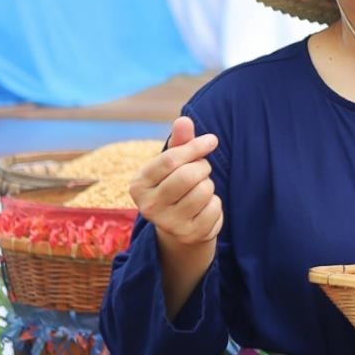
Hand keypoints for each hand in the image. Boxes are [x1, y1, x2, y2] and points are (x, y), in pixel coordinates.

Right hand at [131, 116, 223, 246]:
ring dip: (209, 185)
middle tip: (202, 170)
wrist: (179, 225)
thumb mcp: (174, 162)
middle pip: (188, 175)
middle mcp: (148, 207)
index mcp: (138, 184)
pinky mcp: (189, 235)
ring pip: (204, 190)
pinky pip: (214, 207)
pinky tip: (204, 207)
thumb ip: (180, 141)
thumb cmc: (176, 184)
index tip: (212, 140)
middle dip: (203, 167)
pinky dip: (215, 203)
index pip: (171, 159)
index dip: (196, 147)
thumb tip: (184, 120)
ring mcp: (168, 224)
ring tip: (199, 189)